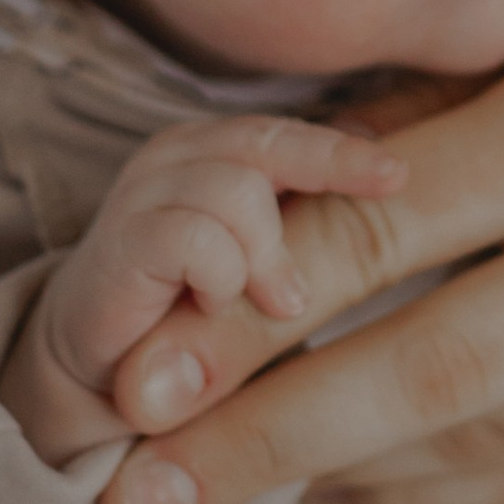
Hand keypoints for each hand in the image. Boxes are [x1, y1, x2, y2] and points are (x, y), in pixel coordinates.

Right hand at [0, 115, 404, 467]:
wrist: (104, 371)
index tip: (399, 175)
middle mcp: (179, 155)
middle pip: (269, 141)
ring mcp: (145, 192)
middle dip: (331, 168)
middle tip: (384, 194)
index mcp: (217, 150)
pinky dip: (221, 279)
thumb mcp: (267, 264)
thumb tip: (398, 188)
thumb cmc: (199, 312)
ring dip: (264, 256)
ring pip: (238, 191)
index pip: (291, 132)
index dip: (346, 150)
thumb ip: (313, 229)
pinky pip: (198, 239)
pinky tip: (212, 307)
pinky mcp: (123, 240)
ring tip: (263, 300)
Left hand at [94, 0, 503, 503]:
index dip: (255, 301)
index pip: (401, 221)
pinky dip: (439, 488)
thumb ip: (452, 93)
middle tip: (126, 496)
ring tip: (203, 497)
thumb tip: (274, 178)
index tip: (138, 363)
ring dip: (333, 478)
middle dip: (266, 439)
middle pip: (434, 366)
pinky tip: (346, 490)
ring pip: (489, 439)